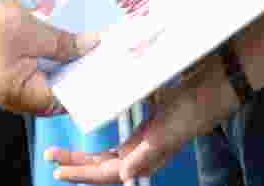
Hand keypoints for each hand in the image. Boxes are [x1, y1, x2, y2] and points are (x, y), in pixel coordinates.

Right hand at [0, 0, 96, 115]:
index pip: (63, 100)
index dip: (86, 85)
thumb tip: (93, 46)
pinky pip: (34, 65)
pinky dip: (50, 53)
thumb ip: (64, 43)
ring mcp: (9, 81)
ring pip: (46, 75)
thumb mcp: (32, 31)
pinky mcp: (6, 66)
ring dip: (65, 59)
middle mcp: (14, 95)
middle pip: (56, 89)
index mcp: (19, 94)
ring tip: (91, 42)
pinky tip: (67, 35)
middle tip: (106, 53)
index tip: (109, 70)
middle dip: (78, 70)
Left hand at [47, 47, 238, 181]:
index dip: (83, 174)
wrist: (212, 87)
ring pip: (107, 155)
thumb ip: (148, 153)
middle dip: (76, 164)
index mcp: (145, 156)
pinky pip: (118, 139)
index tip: (58, 169)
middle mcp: (142, 151)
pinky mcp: (147, 124)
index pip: (107, 174)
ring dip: (85, 155)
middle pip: (102, 166)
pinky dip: (102, 136)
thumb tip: (126, 176)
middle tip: (51, 155)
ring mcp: (144, 139)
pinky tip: (90, 126)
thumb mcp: (169, 131)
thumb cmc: (192, 109)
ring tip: (63, 150)